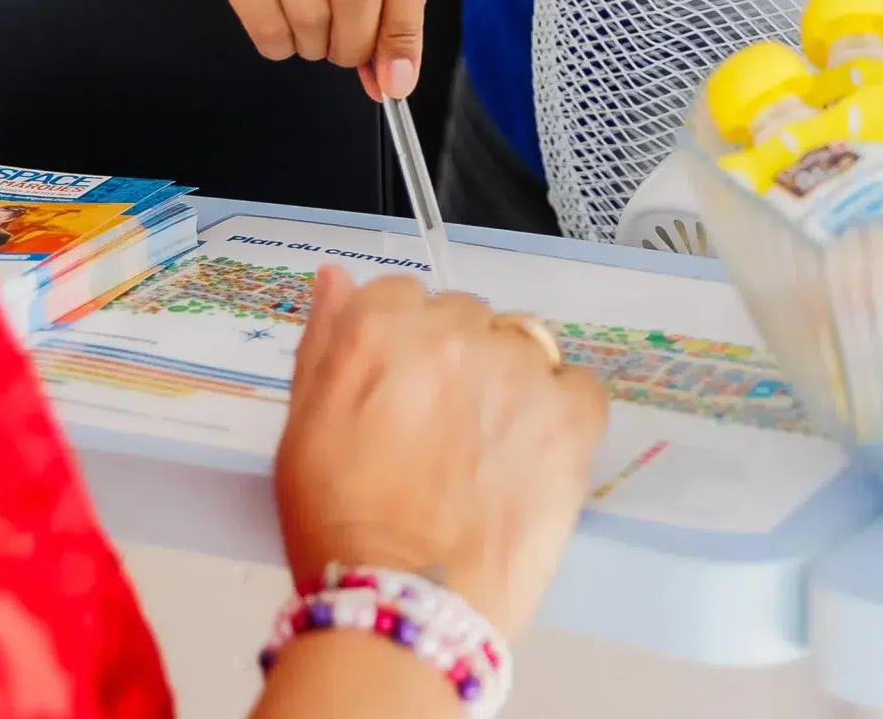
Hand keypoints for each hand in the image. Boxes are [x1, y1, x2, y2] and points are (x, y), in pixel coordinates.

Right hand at [139, 0, 430, 101]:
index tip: (399, 76)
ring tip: (308, 37)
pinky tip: (279, 33)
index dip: (407, 31)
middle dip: (356, 45)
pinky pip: (266, 22)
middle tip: (344, 53)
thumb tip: (396, 75)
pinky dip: (280, 46)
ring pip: (312, 13)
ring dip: (316, 47)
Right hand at [274, 269, 605, 635]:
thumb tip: (338, 278)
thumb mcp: (304, 428)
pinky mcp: (569, 415)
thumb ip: (325, 342)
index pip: (403, 297)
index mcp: (381, 327)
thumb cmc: (340, 525)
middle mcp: (452, 331)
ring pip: (521, 346)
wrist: (404, 604)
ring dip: (508, 383)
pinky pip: (577, 384)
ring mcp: (517, 370)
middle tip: (439, 433)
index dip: (402, 348)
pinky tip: (532, 455)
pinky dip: (561, 411)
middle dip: (455, 362)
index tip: (401, 393)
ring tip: (486, 452)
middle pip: (464, 318)